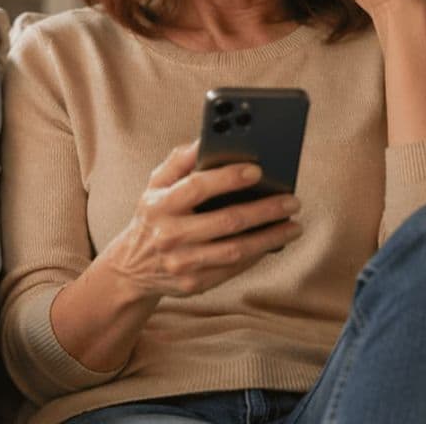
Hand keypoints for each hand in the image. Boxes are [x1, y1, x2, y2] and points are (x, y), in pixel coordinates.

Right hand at [96, 142, 301, 299]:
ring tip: (294, 225)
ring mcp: (182, 263)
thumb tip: (207, 139)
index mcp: (159, 205)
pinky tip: (274, 242)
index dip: (228, 178)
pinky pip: (234, 269)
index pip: (197, 187)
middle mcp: (169, 235)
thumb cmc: (153, 216)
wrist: (131, 267)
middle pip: (226, 221)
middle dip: (265, 210)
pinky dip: (258, 255)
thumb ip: (180, 161)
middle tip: (292, 201)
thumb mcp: (155, 185)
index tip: (258, 170)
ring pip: (236, 250)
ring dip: (270, 237)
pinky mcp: (194, 284)